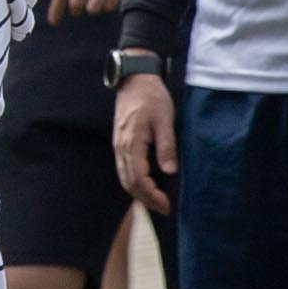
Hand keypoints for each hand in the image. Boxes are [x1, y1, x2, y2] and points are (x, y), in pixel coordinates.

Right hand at [113, 71, 175, 215]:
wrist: (134, 79)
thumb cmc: (152, 96)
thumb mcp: (164, 119)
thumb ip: (166, 146)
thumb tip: (169, 172)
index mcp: (132, 143)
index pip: (140, 179)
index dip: (152, 196)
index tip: (167, 205)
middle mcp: (121, 147)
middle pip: (129, 183)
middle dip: (146, 200)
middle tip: (164, 209)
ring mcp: (119, 146)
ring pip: (124, 178)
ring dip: (138, 193)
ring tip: (155, 201)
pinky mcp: (120, 143)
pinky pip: (124, 169)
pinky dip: (133, 182)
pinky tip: (145, 184)